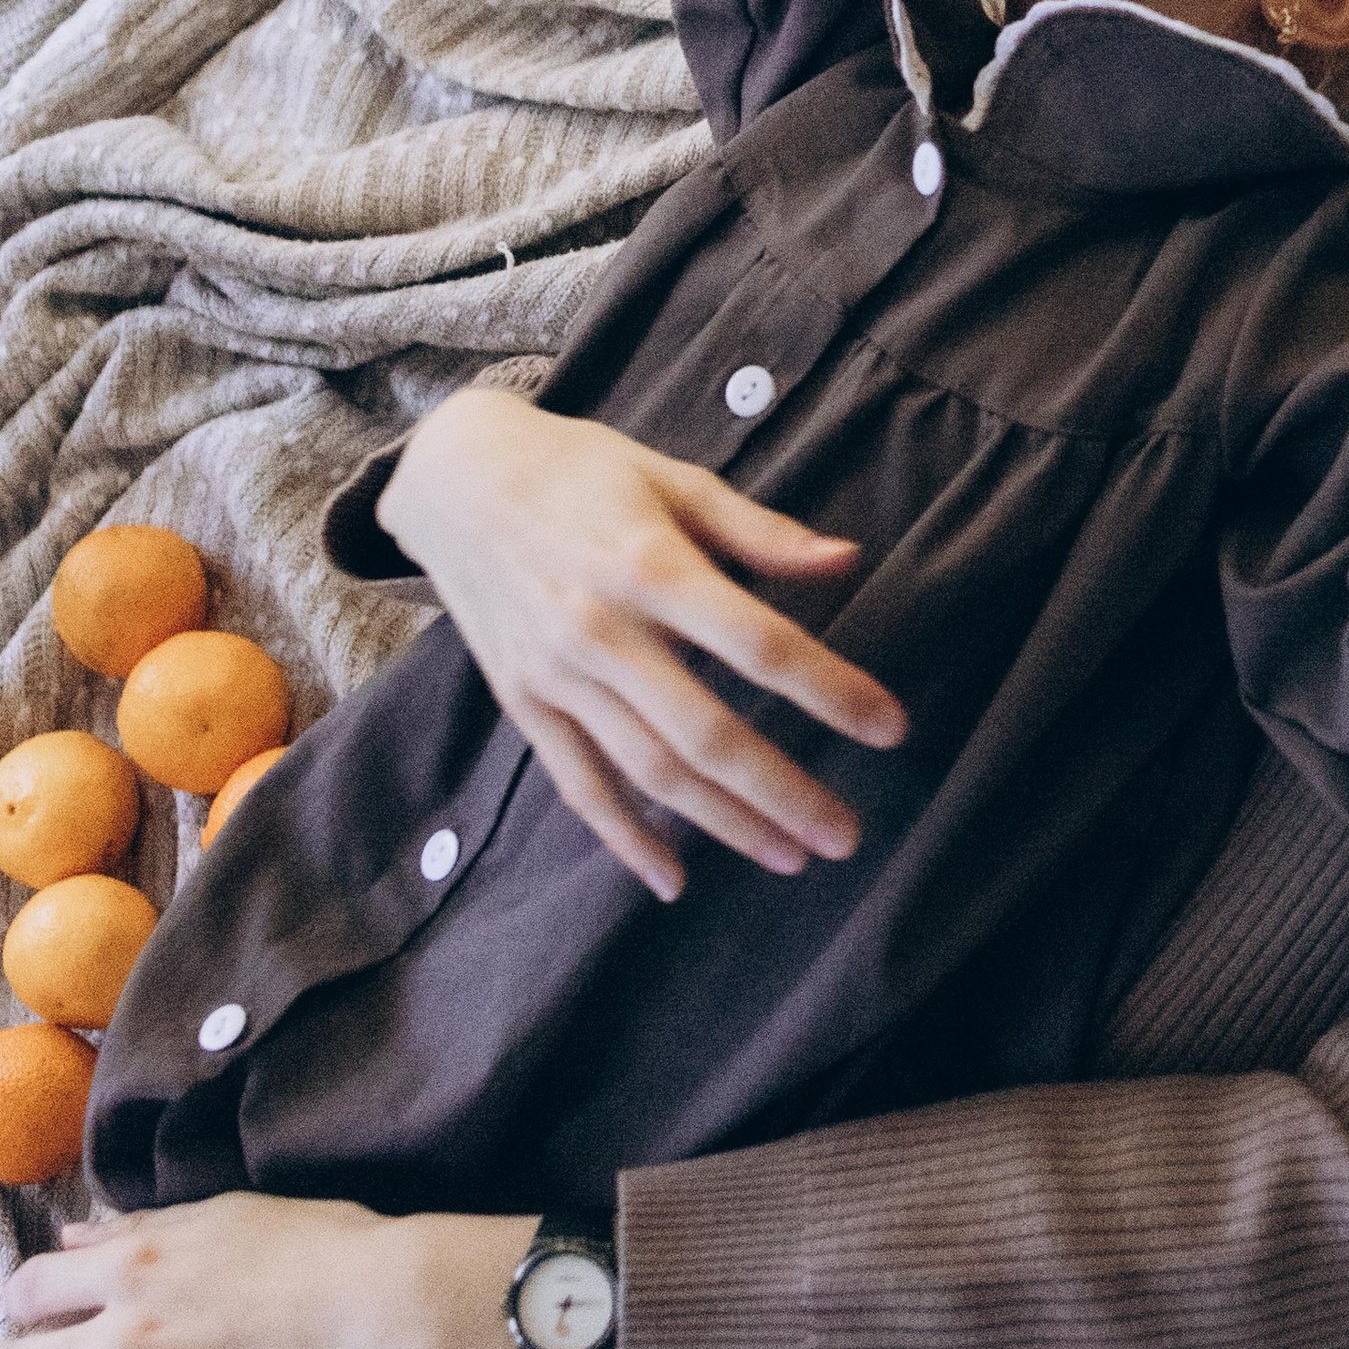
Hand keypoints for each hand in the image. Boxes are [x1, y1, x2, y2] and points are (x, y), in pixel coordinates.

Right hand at [380, 382, 905, 897]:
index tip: (891, 728)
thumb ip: (759, 530)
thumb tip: (846, 560)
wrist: (456, 477)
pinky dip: (625, 838)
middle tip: (847, 835)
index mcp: (649, 563)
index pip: (759, 642)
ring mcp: (557, 673)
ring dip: (724, 822)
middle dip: (784, 791)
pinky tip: (675, 879)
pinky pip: (579, 784)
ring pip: (650, 770)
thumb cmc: (582, 469)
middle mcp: (600, 628)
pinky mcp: (524, 702)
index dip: (831, 689)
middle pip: (706, 731)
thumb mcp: (675, 479)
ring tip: (791, 857)